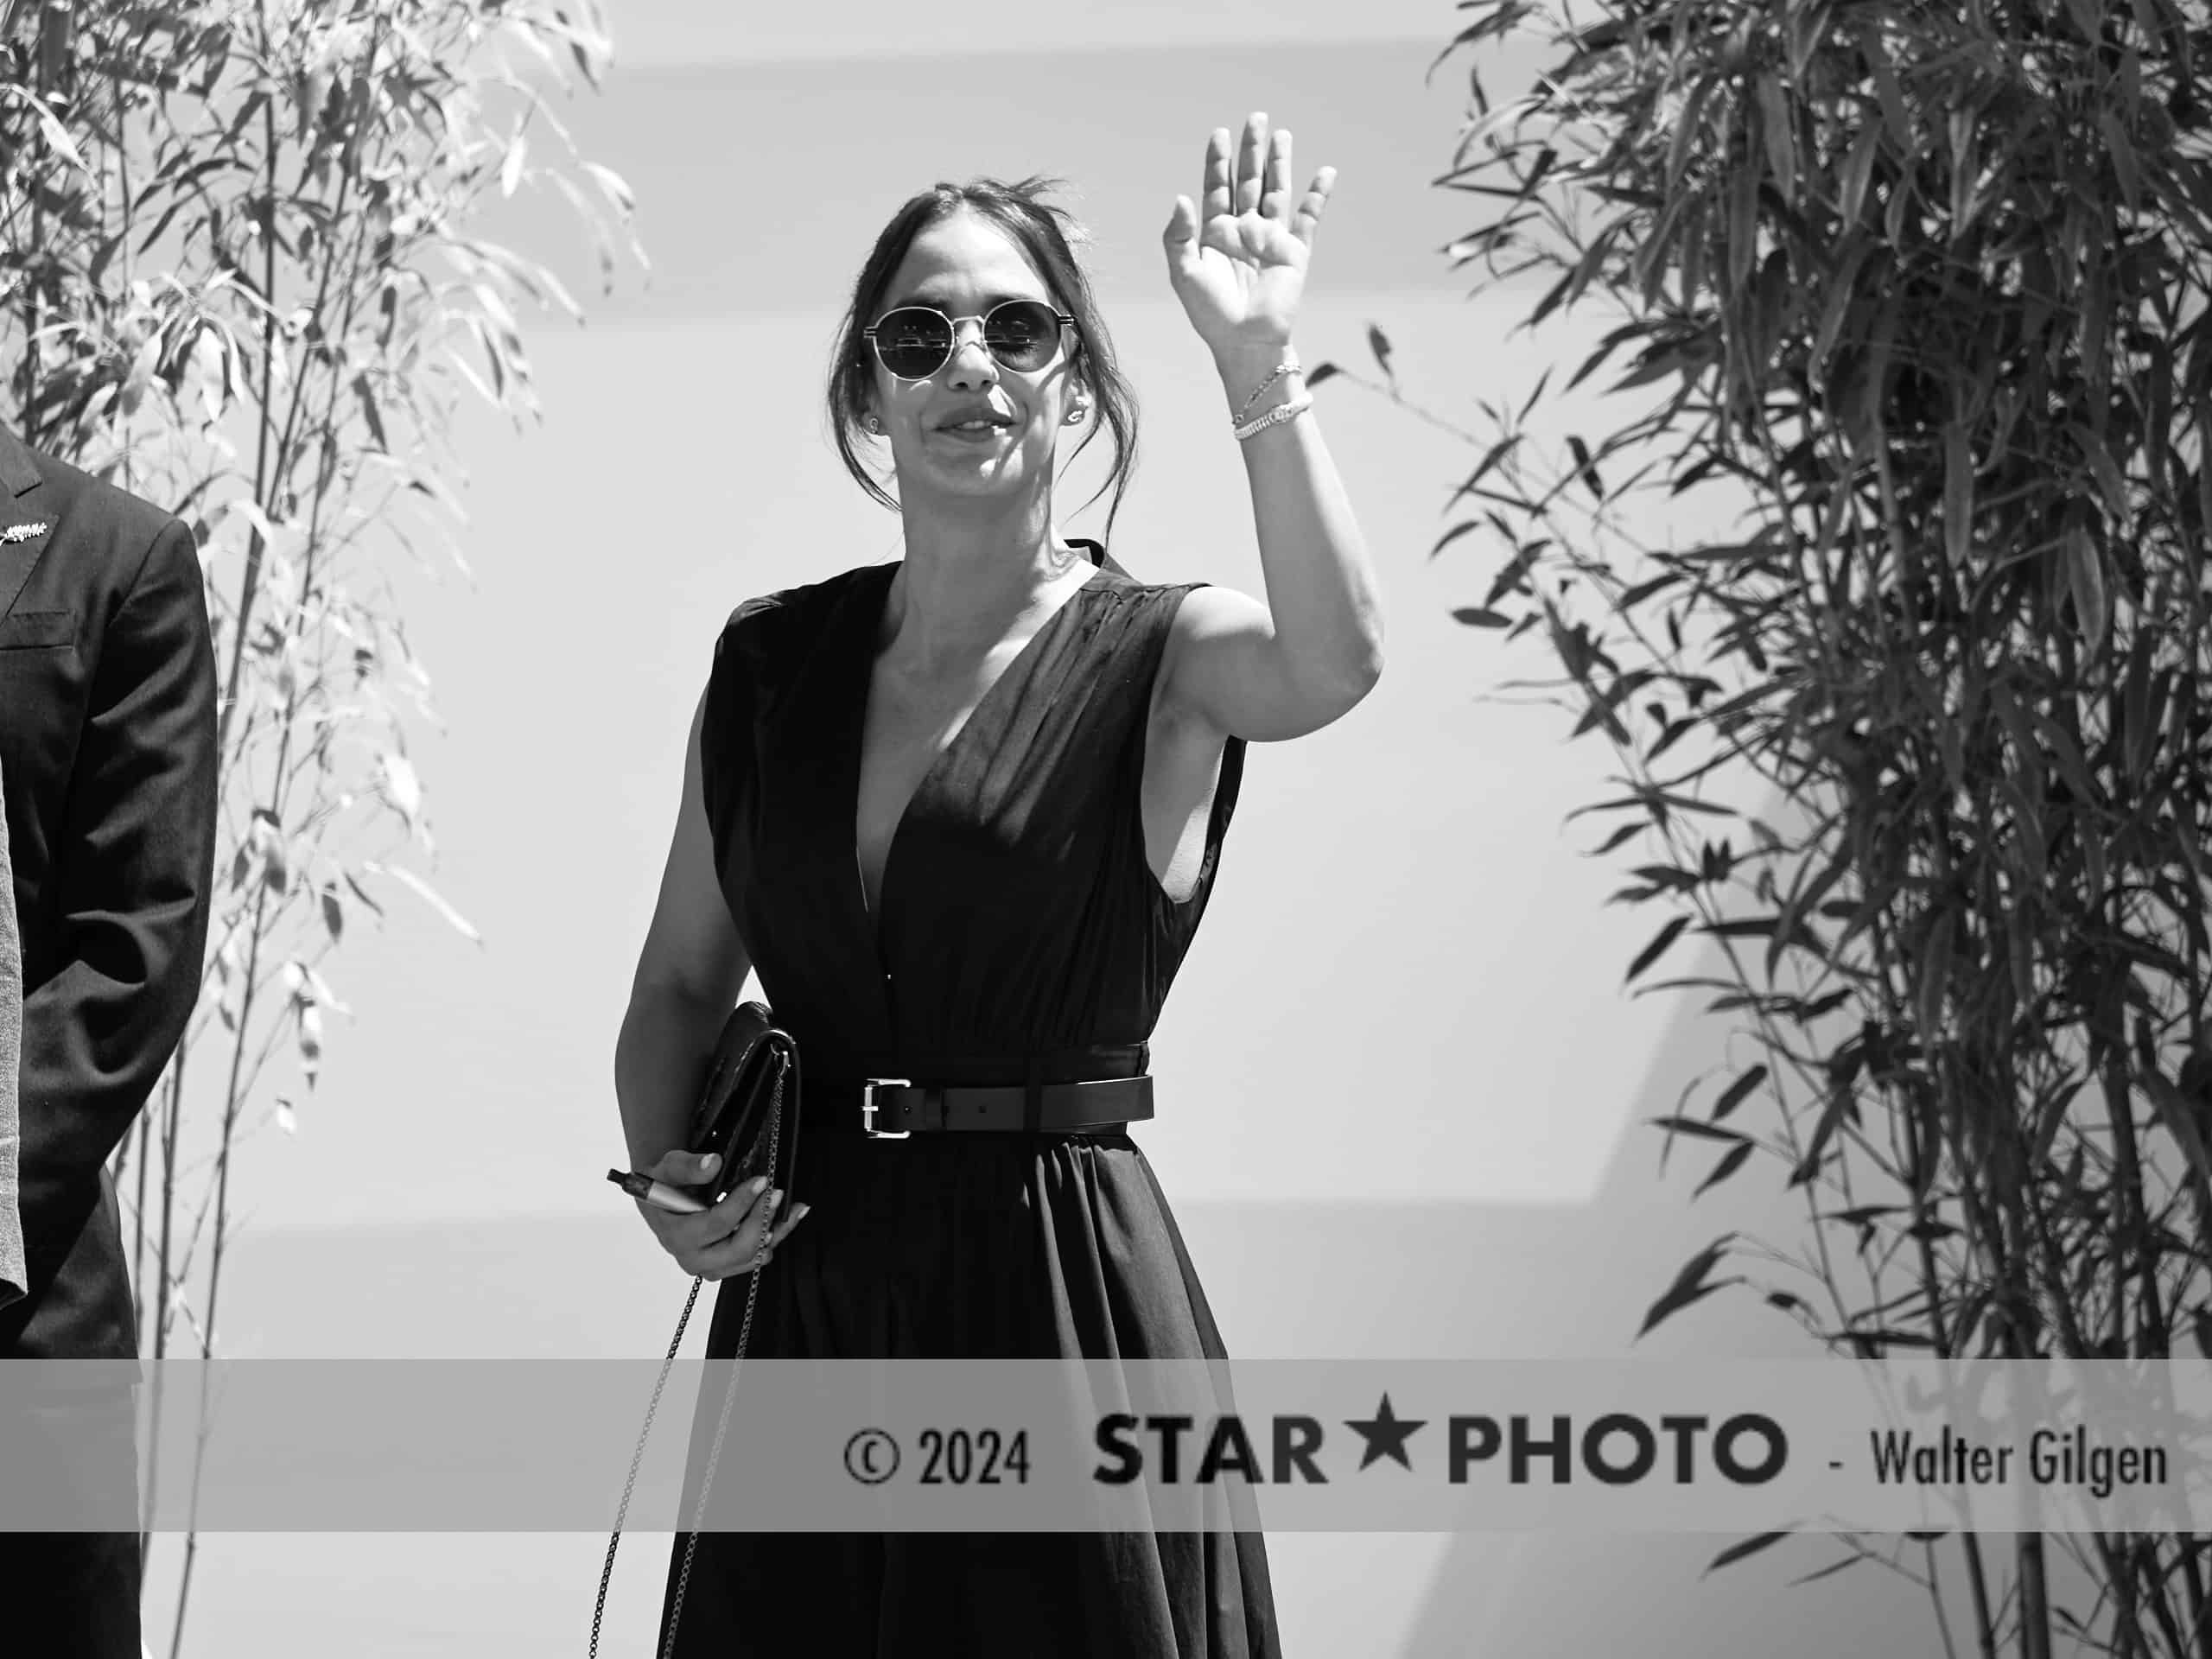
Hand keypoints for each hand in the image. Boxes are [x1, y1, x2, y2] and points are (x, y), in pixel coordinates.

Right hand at [633, 1150, 808, 1280]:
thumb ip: (688, 1167)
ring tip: (790, 1204)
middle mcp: (693, 1259)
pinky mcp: (727, 1266)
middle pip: (739, 1248)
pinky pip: (758, 1257)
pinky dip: (776, 1235)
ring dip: (776, 1229)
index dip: (742, 1202)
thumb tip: (713, 1163)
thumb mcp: (668, 1169)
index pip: (717, 1224)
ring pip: (753, 1256)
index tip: (761, 1181)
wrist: (664, 1202)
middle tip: (776, 1193)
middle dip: (762, 1219)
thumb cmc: (666, 1185)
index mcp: (676, 1236)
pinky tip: (790, 1215)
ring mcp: (712, 1267)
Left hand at [1162, 112, 1335, 366]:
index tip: (1219, 134)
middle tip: (1255, 118)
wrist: (1244, 341)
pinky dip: (1317, 195)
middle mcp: (1244, 231)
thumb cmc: (1209, 313)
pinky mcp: (1295, 251)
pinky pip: (1308, 218)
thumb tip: (1182, 197)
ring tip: (1281, 134)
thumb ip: (1177, 235)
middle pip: (1248, 181)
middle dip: (1251, 151)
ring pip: (1276, 191)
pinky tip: (1325, 173)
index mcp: (1215, 233)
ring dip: (1279, 163)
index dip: (1218, 161)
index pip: (1217, 187)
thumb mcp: (1183, 273)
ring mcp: (1270, 239)